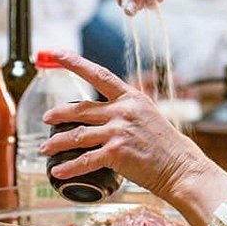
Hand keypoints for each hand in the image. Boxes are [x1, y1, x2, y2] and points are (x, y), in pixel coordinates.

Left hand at [40, 51, 217, 199]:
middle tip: (46, 117)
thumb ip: (126, 112)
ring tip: (45, 147)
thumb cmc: (166, 147)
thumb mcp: (148, 117)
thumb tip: (104, 115)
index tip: (57, 53)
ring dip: (57, 142)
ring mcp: (119, 131)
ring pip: (78, 135)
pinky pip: (85, 159)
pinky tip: (58, 171)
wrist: (181, 167)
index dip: (75, 63)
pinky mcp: (117, 153)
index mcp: (131, 98)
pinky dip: (69, 167)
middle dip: (59, 113)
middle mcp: (123, 111)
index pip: (99, 74)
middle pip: (81, 109)